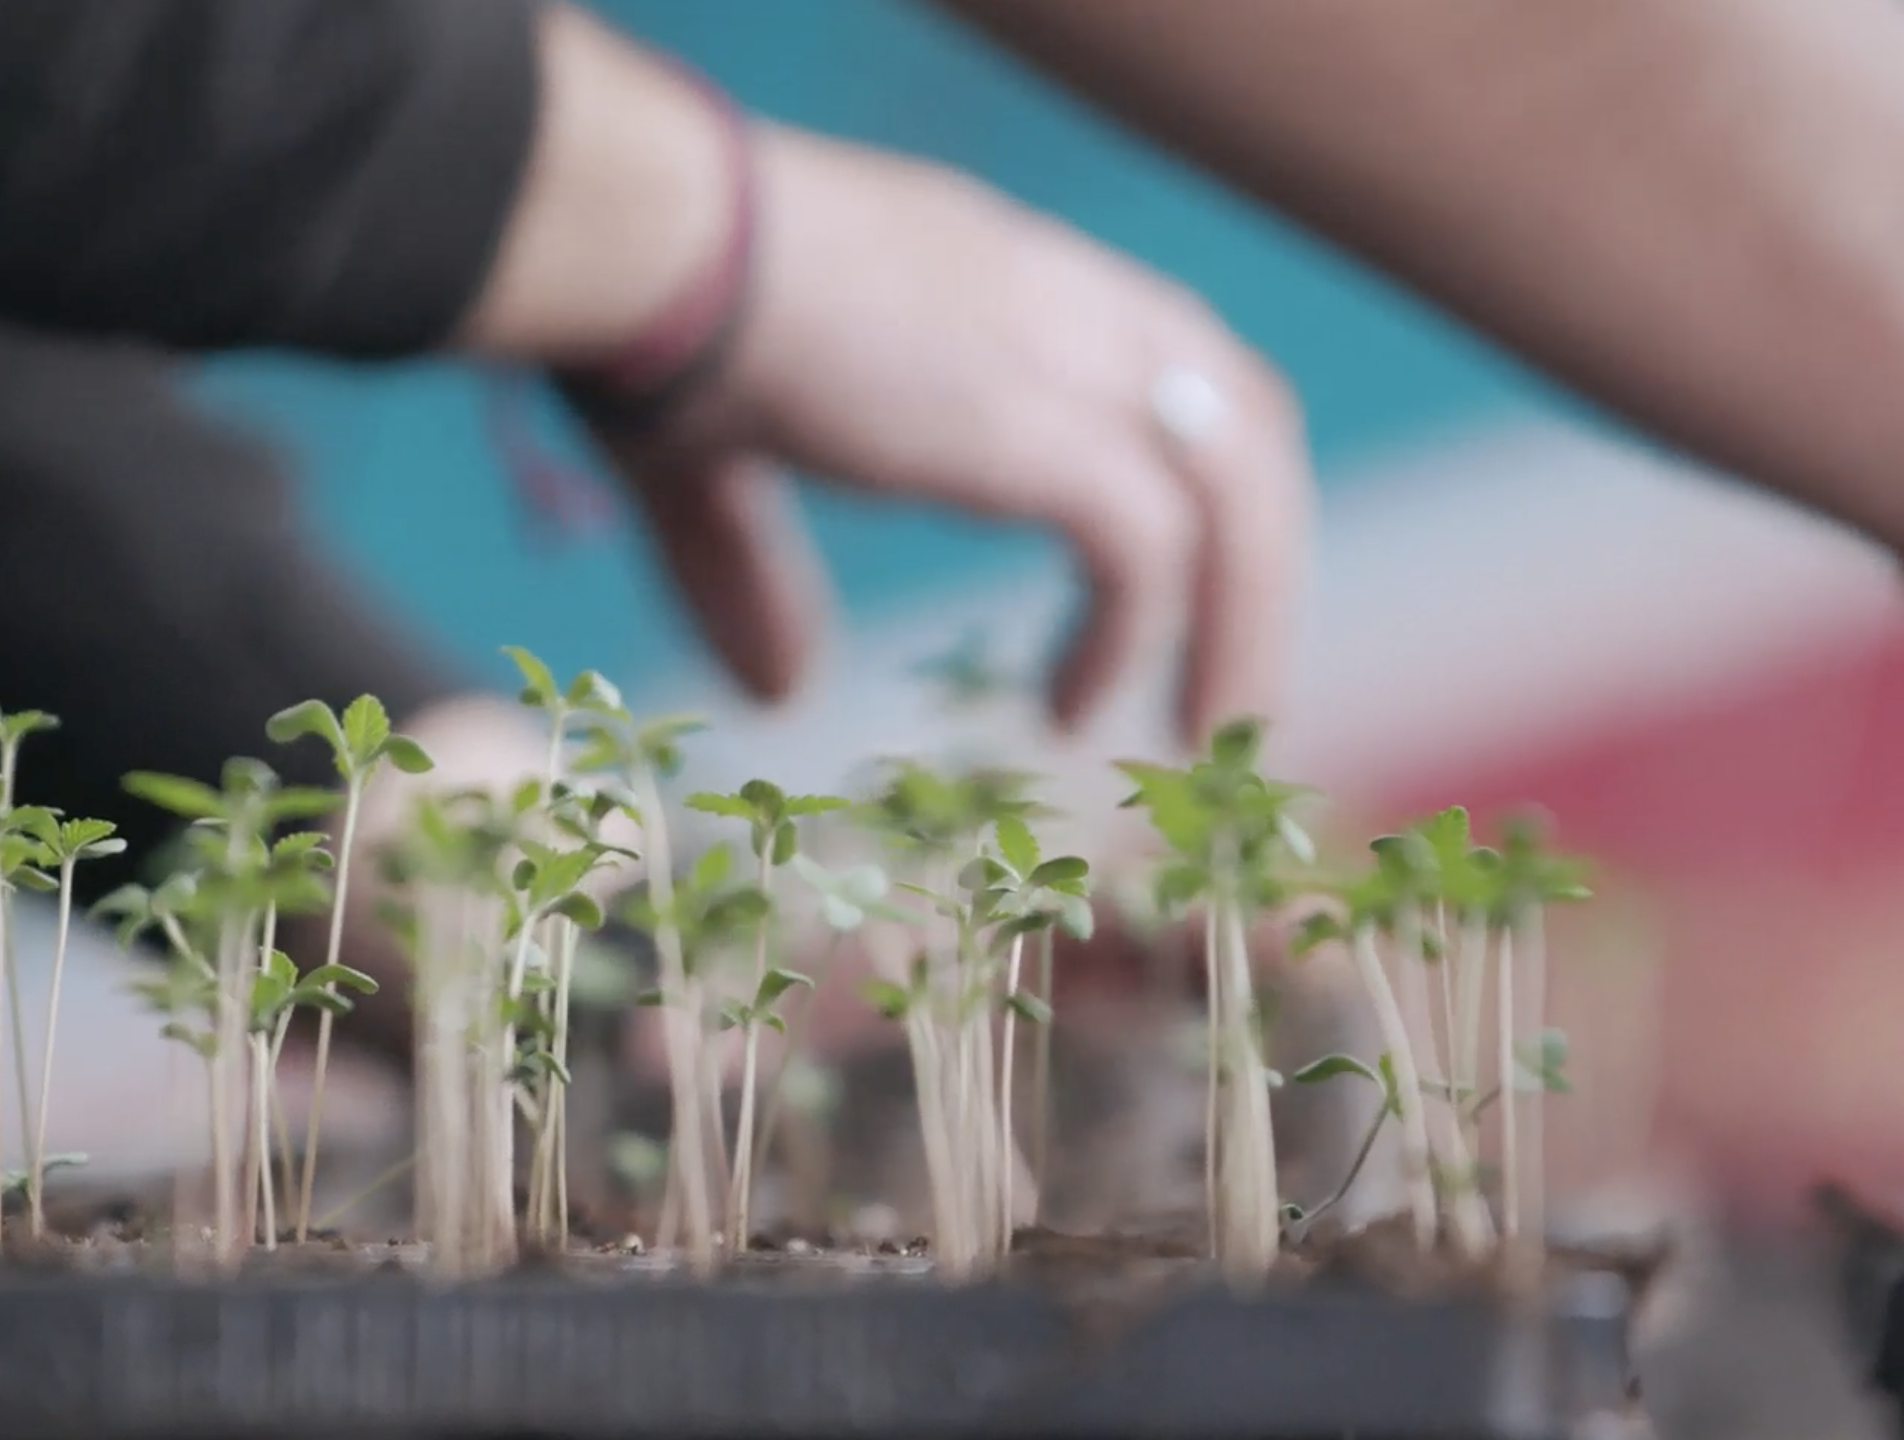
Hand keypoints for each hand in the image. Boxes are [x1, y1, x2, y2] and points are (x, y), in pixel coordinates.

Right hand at [459, 8, 1311, 743]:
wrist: (647, 239)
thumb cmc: (647, 312)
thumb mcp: (712, 460)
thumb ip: (750, 576)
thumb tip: (776, 690)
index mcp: (1000, 275)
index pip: (1167, 355)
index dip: (1198, 471)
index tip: (1186, 586)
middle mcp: (1061, 297)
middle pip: (1242, 420)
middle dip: (1257, 562)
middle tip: (1228, 693)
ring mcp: (1063, 352)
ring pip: (1237, 491)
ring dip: (1242, 622)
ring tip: (1204, 737)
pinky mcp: (1039, 425)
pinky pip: (1148, 550)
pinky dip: (1135, 639)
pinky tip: (1072, 712)